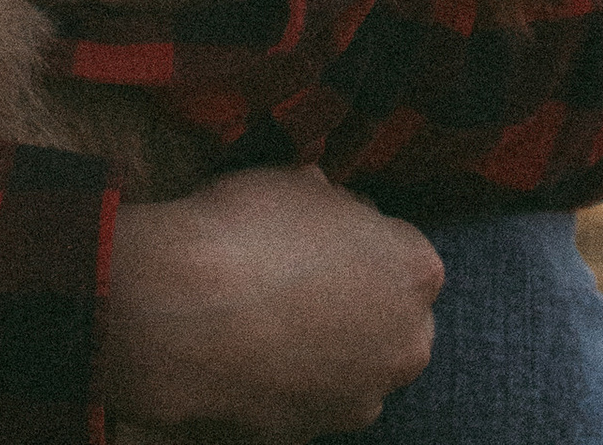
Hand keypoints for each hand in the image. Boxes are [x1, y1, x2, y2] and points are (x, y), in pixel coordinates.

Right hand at [104, 166, 443, 435]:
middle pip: (394, 314)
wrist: (187, 314)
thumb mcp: (299, 181)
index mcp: (415, 270)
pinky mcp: (319, 431)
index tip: (320, 230)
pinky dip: (295, 378)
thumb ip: (332, 202)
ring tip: (271, 316)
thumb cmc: (248, 232)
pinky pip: (316, 396)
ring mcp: (365, 395)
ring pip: (359, 363)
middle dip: (361, 297)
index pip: (403, 247)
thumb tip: (325, 204)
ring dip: (331, 343)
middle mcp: (407, 343)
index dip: (359, 234)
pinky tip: (255, 350)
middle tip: (301, 274)